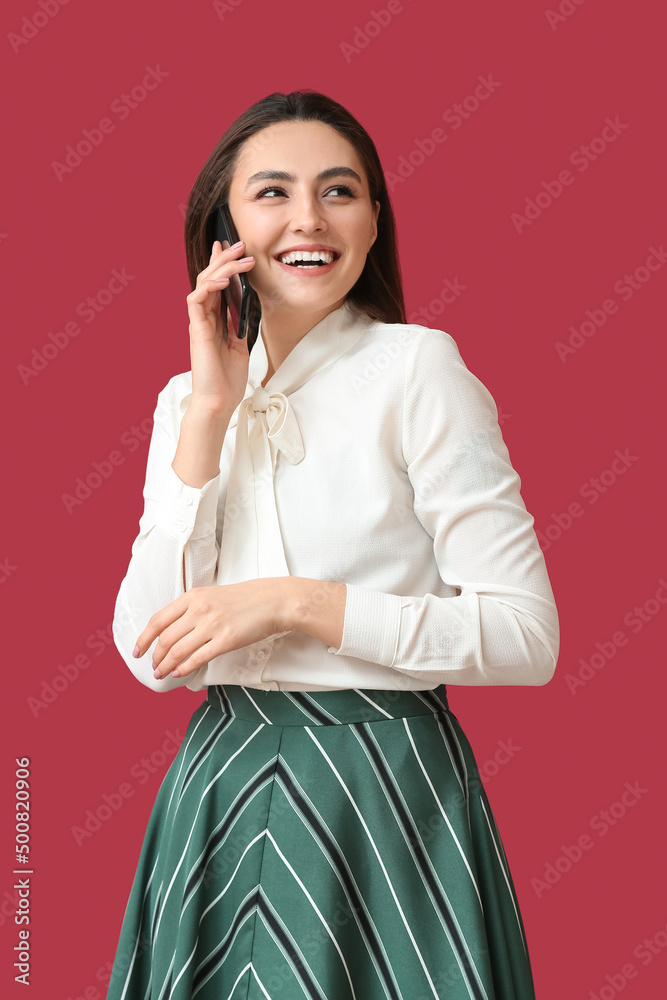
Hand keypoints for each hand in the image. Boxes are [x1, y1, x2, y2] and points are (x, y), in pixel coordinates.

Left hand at [133, 579, 291, 679]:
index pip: (158, 620)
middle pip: (165, 638)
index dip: (144, 638)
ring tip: (162, 674)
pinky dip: (184, 669)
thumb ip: (191, 609)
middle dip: (155, 657)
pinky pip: (197, 658)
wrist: (273, 601)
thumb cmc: (245, 599)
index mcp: (192, 597)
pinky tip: (179, 674)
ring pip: (177, 650)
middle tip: (153, 667)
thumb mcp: (212, 595)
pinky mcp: (225, 640)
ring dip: (165, 666)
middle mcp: (198, 610)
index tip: (138, 651)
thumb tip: (172, 630)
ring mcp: (212, 625)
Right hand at [185, 239, 255, 416]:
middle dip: (224, 259)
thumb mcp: (240, 345)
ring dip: (221, 268)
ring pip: (203, 284)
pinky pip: (196, 300)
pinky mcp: (196, 330)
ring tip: (239, 256)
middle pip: (209, 279)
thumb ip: (238, 325)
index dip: (222, 265)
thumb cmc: (228, 379)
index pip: (216, 285)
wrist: (220, 400)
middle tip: (239, 244)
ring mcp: (198, 323)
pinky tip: (222, 280)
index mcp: (213, 321)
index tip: (233, 249)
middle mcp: (203, 318)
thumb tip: (245, 307)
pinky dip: (208, 287)